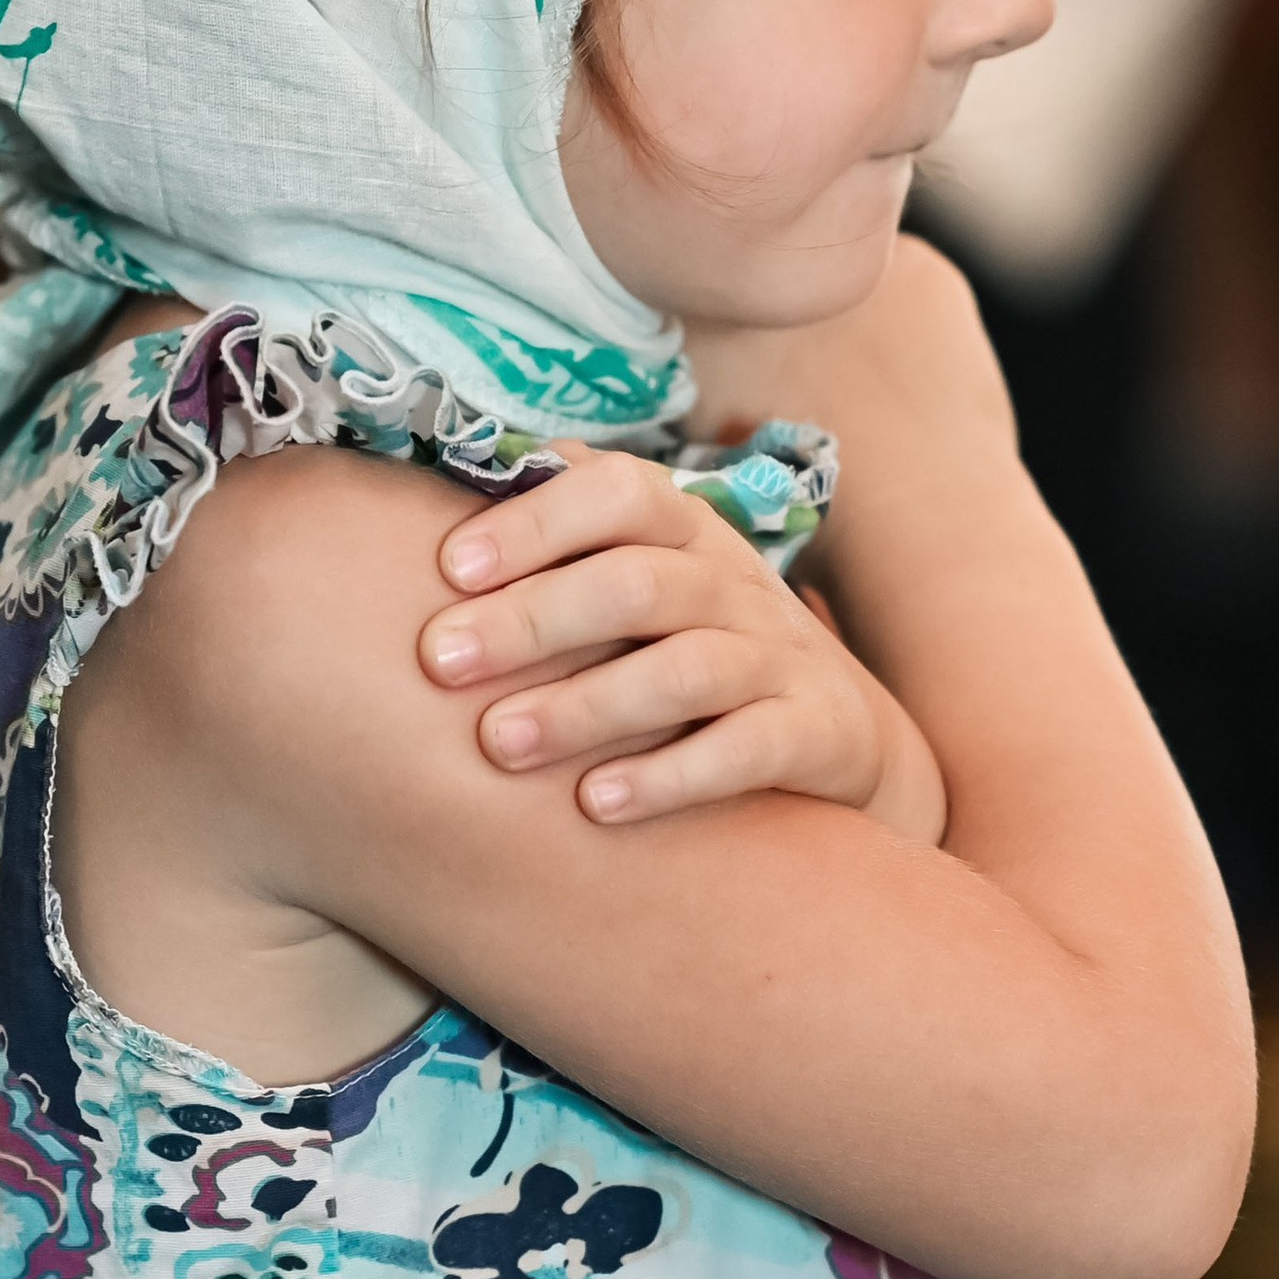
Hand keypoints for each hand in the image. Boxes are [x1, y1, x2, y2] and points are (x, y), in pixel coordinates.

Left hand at [419, 444, 946, 839]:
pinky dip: (669, 777)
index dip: (536, 522)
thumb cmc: (694, 646)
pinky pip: (746, 750)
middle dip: (533, 619)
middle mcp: (735, 584)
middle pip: (639, 583)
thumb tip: (458, 474)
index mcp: (686, 530)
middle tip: (441, 662)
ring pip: (687, 670)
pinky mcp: (813, 733)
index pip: (620, 492)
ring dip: (585, 707)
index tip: (450, 569)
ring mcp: (779, 658)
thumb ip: (568, 536)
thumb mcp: (648, 578)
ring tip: (500, 744)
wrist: (837, 733)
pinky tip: (596, 804)